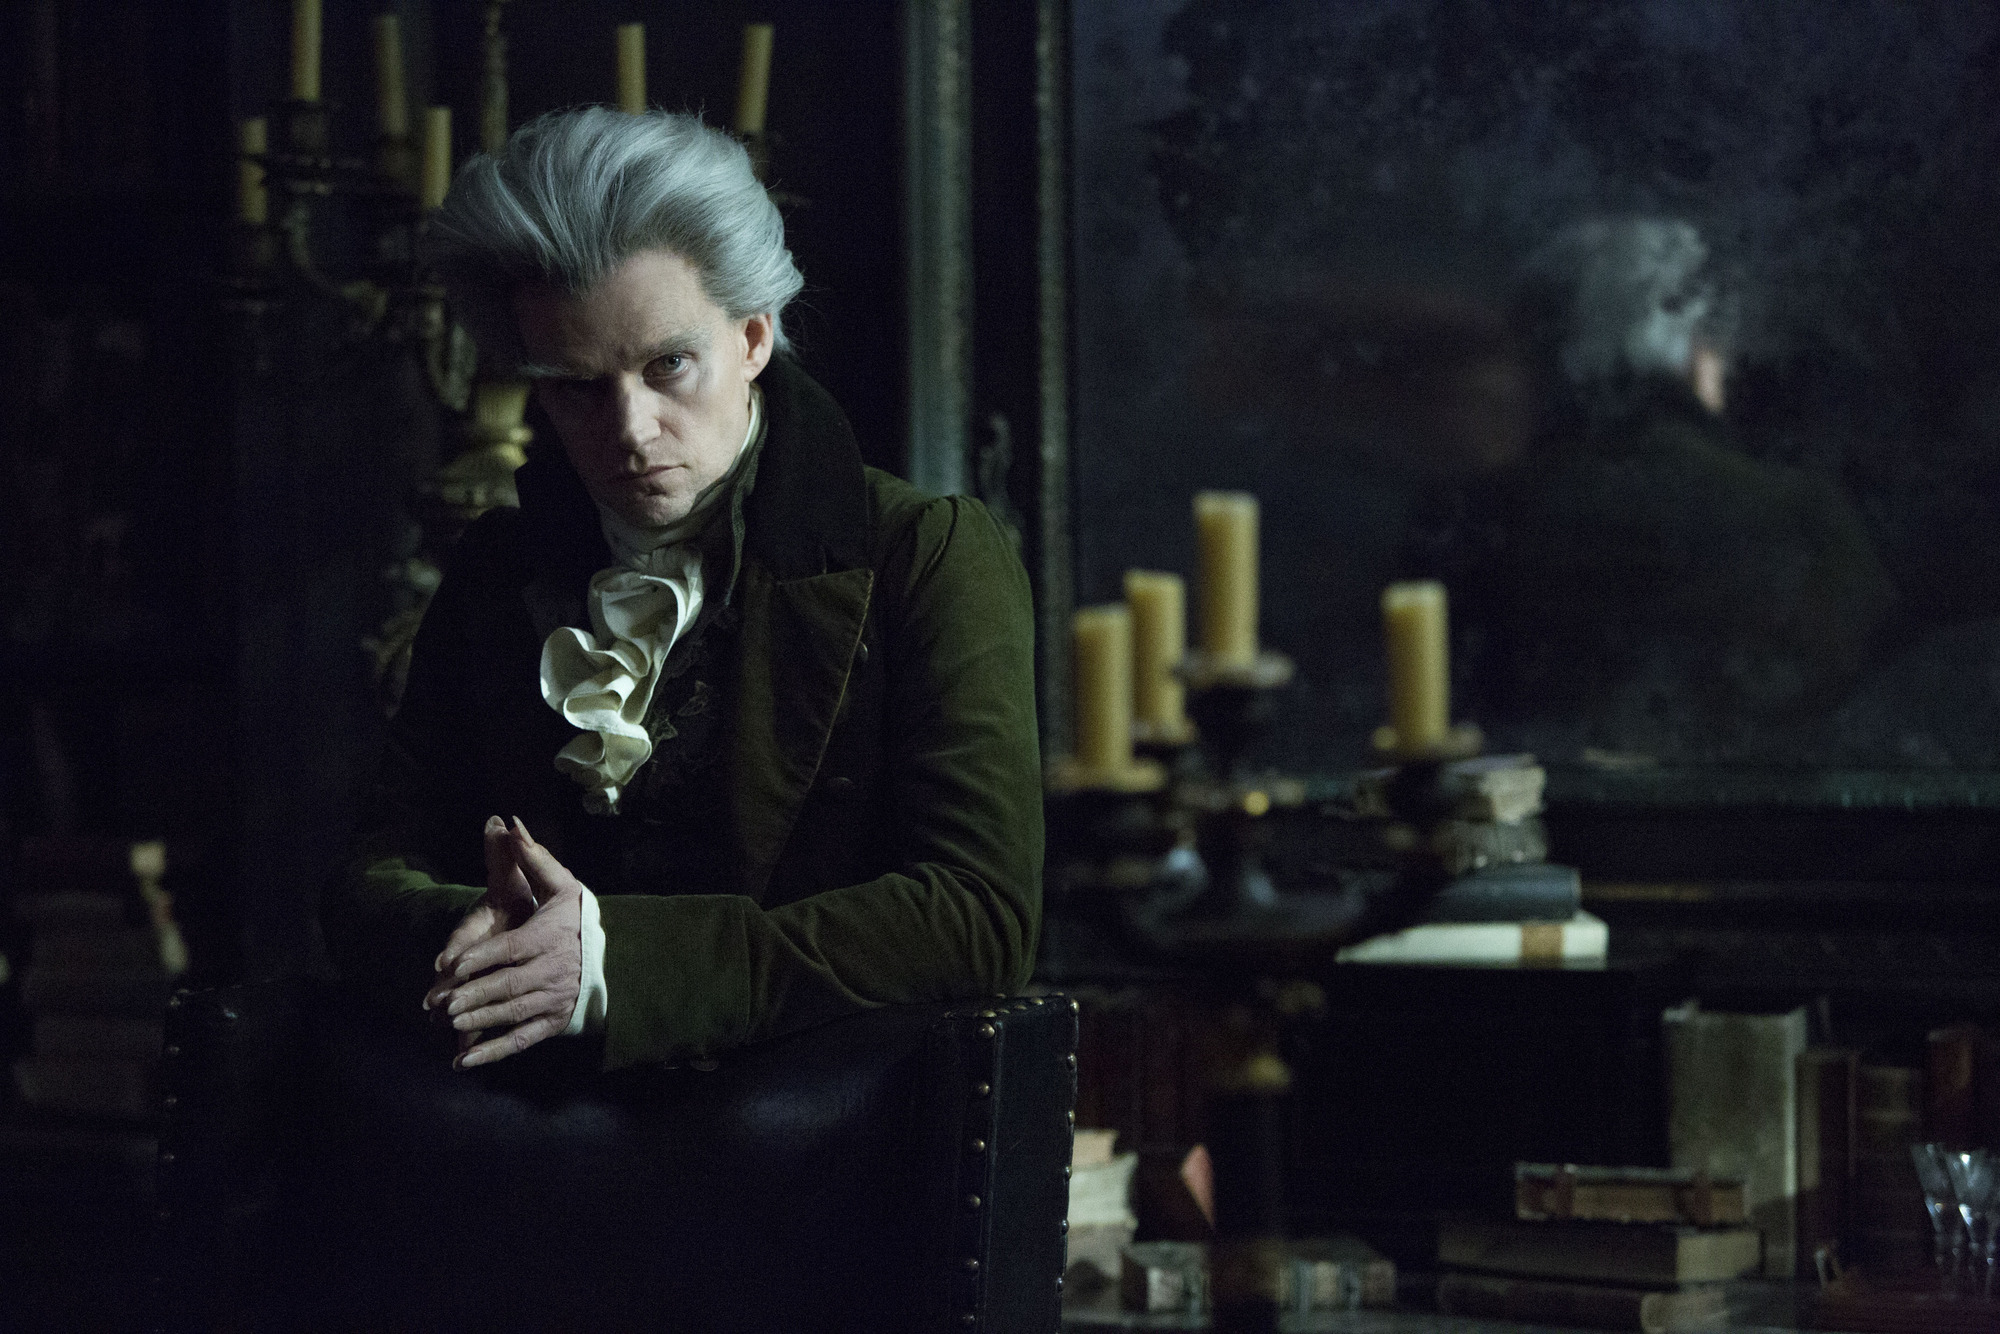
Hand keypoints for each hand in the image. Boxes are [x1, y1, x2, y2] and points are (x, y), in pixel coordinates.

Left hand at [432, 818, 585, 1068]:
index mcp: (549, 939)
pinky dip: (492, 1054)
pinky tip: (463, 1063)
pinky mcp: (553, 1024)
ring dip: (481, 1021)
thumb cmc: (581, 921)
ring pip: (512, 1013)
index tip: (454, 965)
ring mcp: (553, 1001)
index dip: (482, 958)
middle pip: (508, 985)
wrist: (621, 960)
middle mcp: (552, 972)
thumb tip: (512, 825)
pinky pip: (520, 1040)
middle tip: (443, 1003)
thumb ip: (534, 860)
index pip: (511, 950)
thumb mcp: (564, 886)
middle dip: (474, 994)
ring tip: (451, 1025)